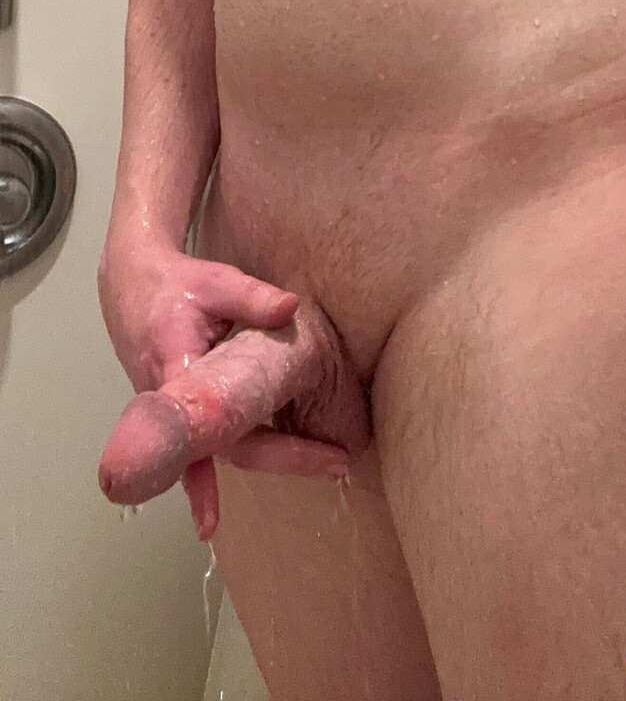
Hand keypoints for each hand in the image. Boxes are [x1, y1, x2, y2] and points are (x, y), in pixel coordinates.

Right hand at [97, 242, 370, 538]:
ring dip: (263, 460)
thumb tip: (291, 307)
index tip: (239, 502)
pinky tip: (262, 476)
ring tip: (320, 463)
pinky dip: (235, 458)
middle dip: (276, 460)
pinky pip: (205, 444)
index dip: (224, 466)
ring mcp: (169, 413)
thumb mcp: (216, 283)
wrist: (132, 286)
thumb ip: (252, 297)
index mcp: (174, 367)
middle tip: (333, 463)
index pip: (204, 423)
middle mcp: (167, 402)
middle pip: (217, 449)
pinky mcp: (177, 414)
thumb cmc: (176, 287)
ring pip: (213, 451)